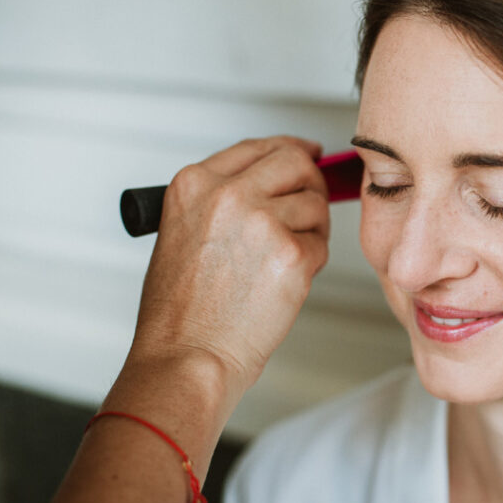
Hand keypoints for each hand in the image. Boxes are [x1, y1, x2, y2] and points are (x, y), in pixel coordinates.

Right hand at [129, 136, 330, 396]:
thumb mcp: (182, 233)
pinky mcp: (292, 253)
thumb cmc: (182, 310)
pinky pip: (321, 242)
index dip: (289, 148)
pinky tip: (283, 281)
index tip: (306, 152)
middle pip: (295, 162)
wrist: (187, 356)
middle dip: (310, 182)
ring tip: (280, 259)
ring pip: (315, 203)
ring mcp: (262, 222)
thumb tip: (272, 180)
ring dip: (310, 228)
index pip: (257, 147)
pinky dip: (311, 260)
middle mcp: (227, 195)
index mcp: (194, 185)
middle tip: (310, 204)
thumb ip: (222, 199)